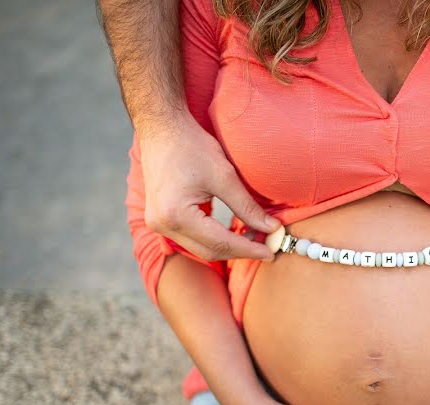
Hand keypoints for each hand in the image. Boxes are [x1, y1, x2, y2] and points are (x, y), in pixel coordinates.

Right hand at [138, 110, 280, 261]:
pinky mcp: (160, 219)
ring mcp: (157, 223)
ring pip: (200, 248)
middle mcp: (162, 224)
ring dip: (227, 247)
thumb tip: (271, 228)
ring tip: (253, 238)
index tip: (271, 252)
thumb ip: (247, 206)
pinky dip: (214, 239)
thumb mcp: (224, 175)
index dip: (248, 249)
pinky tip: (233, 232)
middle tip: (266, 246)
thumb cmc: (191, 146)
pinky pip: (191, 238)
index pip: (220, 243)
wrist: (162, 128)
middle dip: (239, 251)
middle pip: (209, 251)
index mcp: (176, 215)